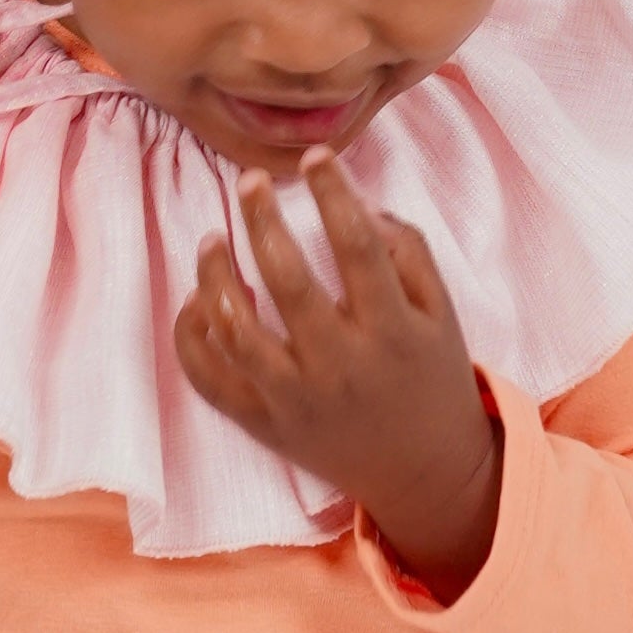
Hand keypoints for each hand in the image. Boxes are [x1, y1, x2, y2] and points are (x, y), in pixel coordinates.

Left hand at [172, 153, 503, 598]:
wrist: (423, 473)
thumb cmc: (430, 380)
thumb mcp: (440, 316)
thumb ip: (409, 254)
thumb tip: (360, 204)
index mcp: (390, 332)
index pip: (357, 246)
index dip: (333, 193)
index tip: (314, 158)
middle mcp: (340, 366)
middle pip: (287, 280)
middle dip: (262, 219)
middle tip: (250, 183)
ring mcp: (296, 400)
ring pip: (235, 330)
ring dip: (214, 275)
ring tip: (212, 240)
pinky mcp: (264, 425)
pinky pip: (210, 379)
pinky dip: (193, 335)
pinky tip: (198, 301)